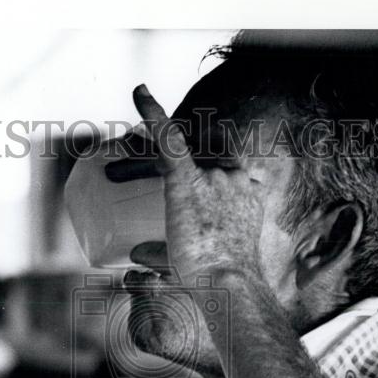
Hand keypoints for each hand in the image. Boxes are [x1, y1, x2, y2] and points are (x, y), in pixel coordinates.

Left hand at [132, 84, 265, 287]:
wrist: (229, 284)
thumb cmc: (219, 281)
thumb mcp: (202, 262)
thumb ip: (164, 253)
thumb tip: (136, 254)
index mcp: (248, 196)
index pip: (234, 168)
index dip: (218, 166)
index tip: (205, 170)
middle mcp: (235, 179)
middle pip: (206, 156)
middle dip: (185, 159)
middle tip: (159, 169)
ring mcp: (214, 178)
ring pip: (181, 152)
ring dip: (154, 153)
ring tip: (129, 148)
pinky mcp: (187, 180)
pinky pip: (170, 138)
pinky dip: (154, 113)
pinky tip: (140, 93)